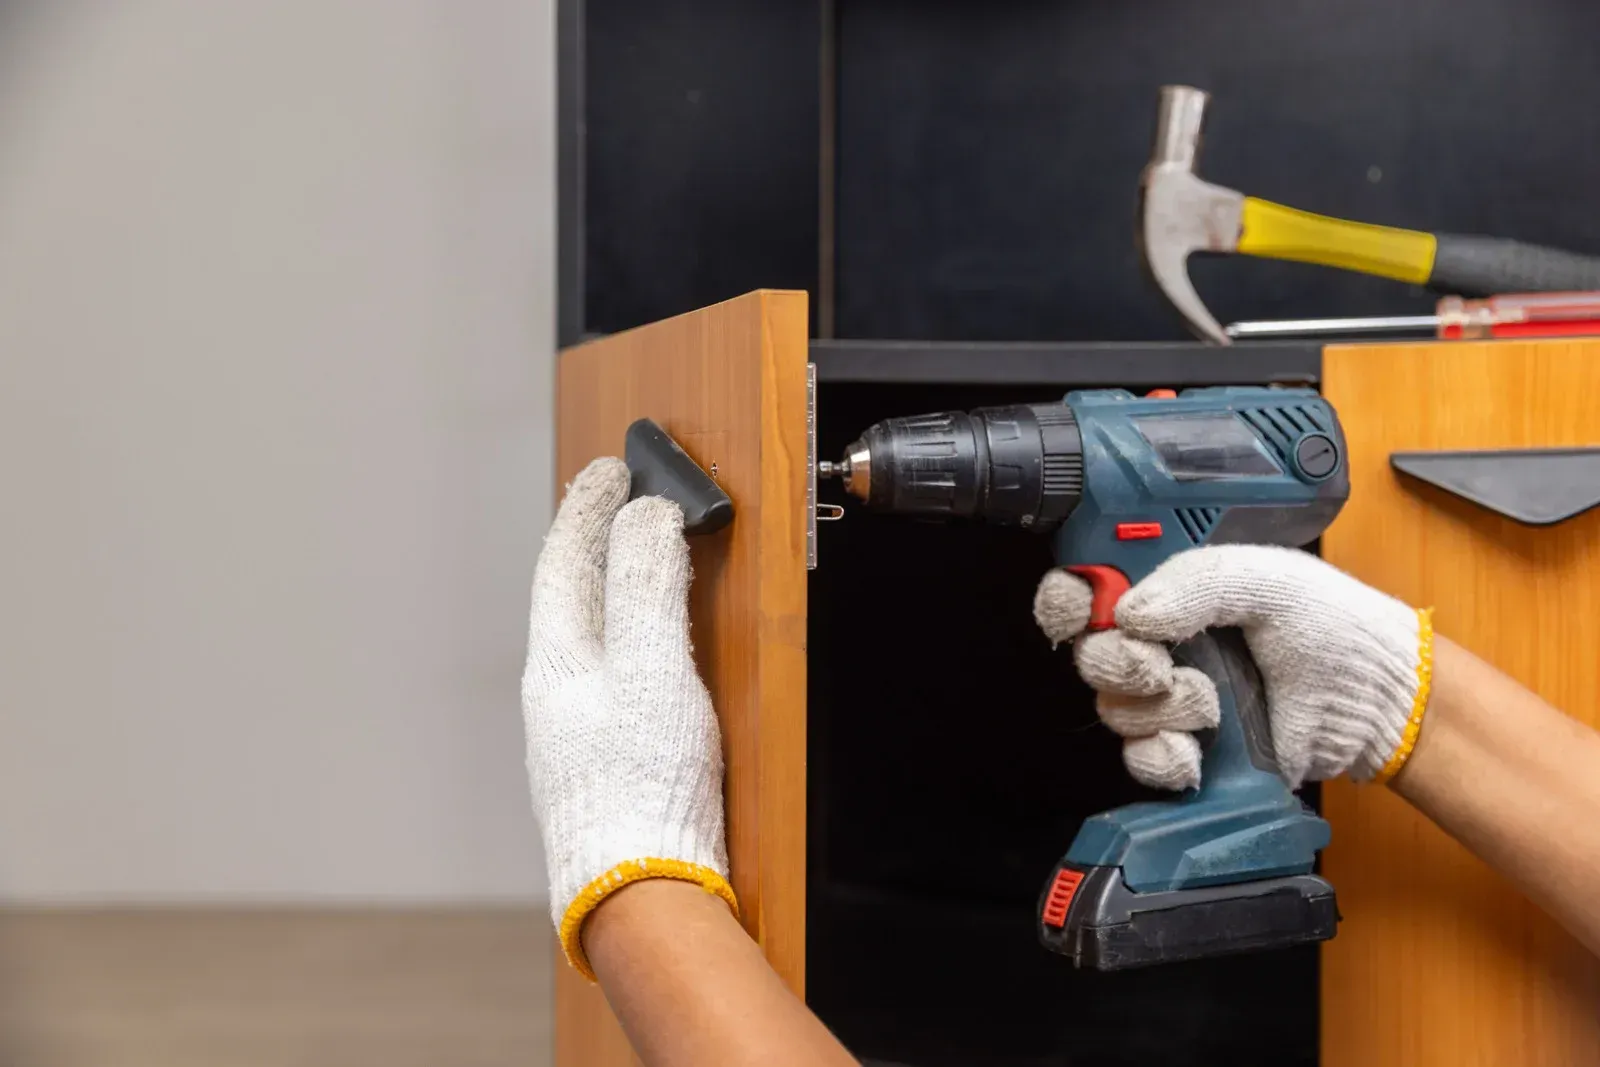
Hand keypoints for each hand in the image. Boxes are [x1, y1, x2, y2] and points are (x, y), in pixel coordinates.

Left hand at [522, 458, 732, 978]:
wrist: (643, 896)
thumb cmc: (644, 789)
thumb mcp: (653, 671)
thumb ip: (648, 589)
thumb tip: (646, 516)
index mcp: (557, 665)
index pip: (563, 562)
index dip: (586, 509)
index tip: (609, 468)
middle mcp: (556, 695)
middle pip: (569, 596)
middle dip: (594, 541)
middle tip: (618, 496)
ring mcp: (575, 732)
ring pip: (586, 634)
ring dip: (609, 584)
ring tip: (633, 554)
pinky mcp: (604, 763)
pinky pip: (607, 671)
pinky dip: (626, 632)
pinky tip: (648, 648)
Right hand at [1033, 545, 1432, 790]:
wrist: (1373, 699)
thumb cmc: (1331, 624)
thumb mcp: (1264, 578)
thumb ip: (1194, 582)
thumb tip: (1130, 613)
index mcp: (1167, 588)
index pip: (1084, 590)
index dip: (1067, 601)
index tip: (1084, 610)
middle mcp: (1159, 642)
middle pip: (1089, 656)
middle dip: (1119, 664)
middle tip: (1160, 663)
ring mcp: (1169, 697)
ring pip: (1114, 710)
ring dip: (1159, 709)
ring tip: (1210, 700)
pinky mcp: (1186, 749)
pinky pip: (1139, 760)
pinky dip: (1163, 757)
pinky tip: (1197, 748)